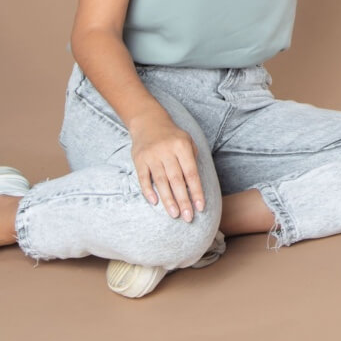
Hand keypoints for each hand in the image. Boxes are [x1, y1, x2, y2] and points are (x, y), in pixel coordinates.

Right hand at [128, 107, 204, 221]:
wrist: (148, 121)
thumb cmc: (173, 136)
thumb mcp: (188, 142)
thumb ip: (192, 161)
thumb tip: (194, 187)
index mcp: (182, 146)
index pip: (191, 173)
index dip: (196, 191)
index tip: (200, 207)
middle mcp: (167, 151)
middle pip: (176, 180)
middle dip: (183, 200)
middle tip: (188, 218)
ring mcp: (152, 155)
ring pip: (161, 181)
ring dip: (168, 200)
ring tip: (175, 214)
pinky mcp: (139, 159)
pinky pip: (143, 178)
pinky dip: (148, 191)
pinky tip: (155, 202)